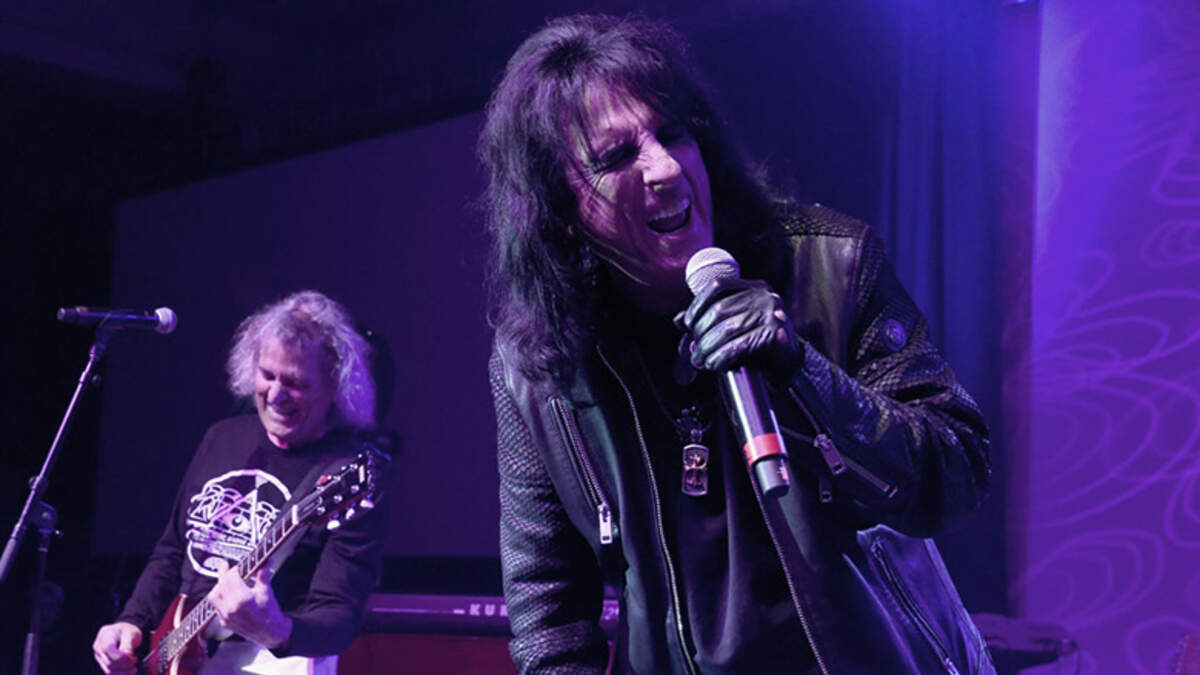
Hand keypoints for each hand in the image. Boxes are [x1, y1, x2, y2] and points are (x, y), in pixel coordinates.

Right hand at [92, 621, 141, 673]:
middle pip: (109, 661)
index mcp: (106, 635)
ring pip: (109, 670)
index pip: (108, 649)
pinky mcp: (102, 663)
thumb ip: (128, 644)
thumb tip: (127, 656)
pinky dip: (120, 674)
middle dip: (125, 664)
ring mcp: (99, 656)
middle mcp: (98, 646)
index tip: (133, 657)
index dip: (121, 656)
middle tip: (135, 661)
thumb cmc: (128, 631)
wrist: (124, 633)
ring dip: (123, 672)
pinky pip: (110, 672)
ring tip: (134, 668)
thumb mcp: (131, 633)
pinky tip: (129, 672)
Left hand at [206, 562, 293, 649]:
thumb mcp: (267, 591)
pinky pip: (216, 607)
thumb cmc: (270, 614)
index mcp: (242, 599)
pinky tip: (229, 595)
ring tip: (226, 582)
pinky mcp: (224, 622)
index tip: (240, 566)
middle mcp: (231, 608)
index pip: (231, 577)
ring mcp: (226, 616)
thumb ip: (262, 574)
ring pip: (213, 596)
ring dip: (218, 587)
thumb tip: (264, 561)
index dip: (235, 569)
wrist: (271, 633)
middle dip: (224, 575)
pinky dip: (220, 598)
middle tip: (228, 568)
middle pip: (220, 585)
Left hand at [678, 276, 801, 377]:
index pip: (718, 286)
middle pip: (719, 310)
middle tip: (694, 352)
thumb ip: (708, 319)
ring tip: (701, 361)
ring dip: (707, 349)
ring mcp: (772, 314)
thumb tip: (679, 320)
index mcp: (753, 287)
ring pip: (726, 329)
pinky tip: (714, 364)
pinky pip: (738, 346)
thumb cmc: (757, 343)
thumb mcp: (733, 325)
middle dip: (700, 334)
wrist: (787, 364)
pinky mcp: (775, 335)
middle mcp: (764, 296)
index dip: (698, 304)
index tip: (687, 323)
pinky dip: (721, 357)